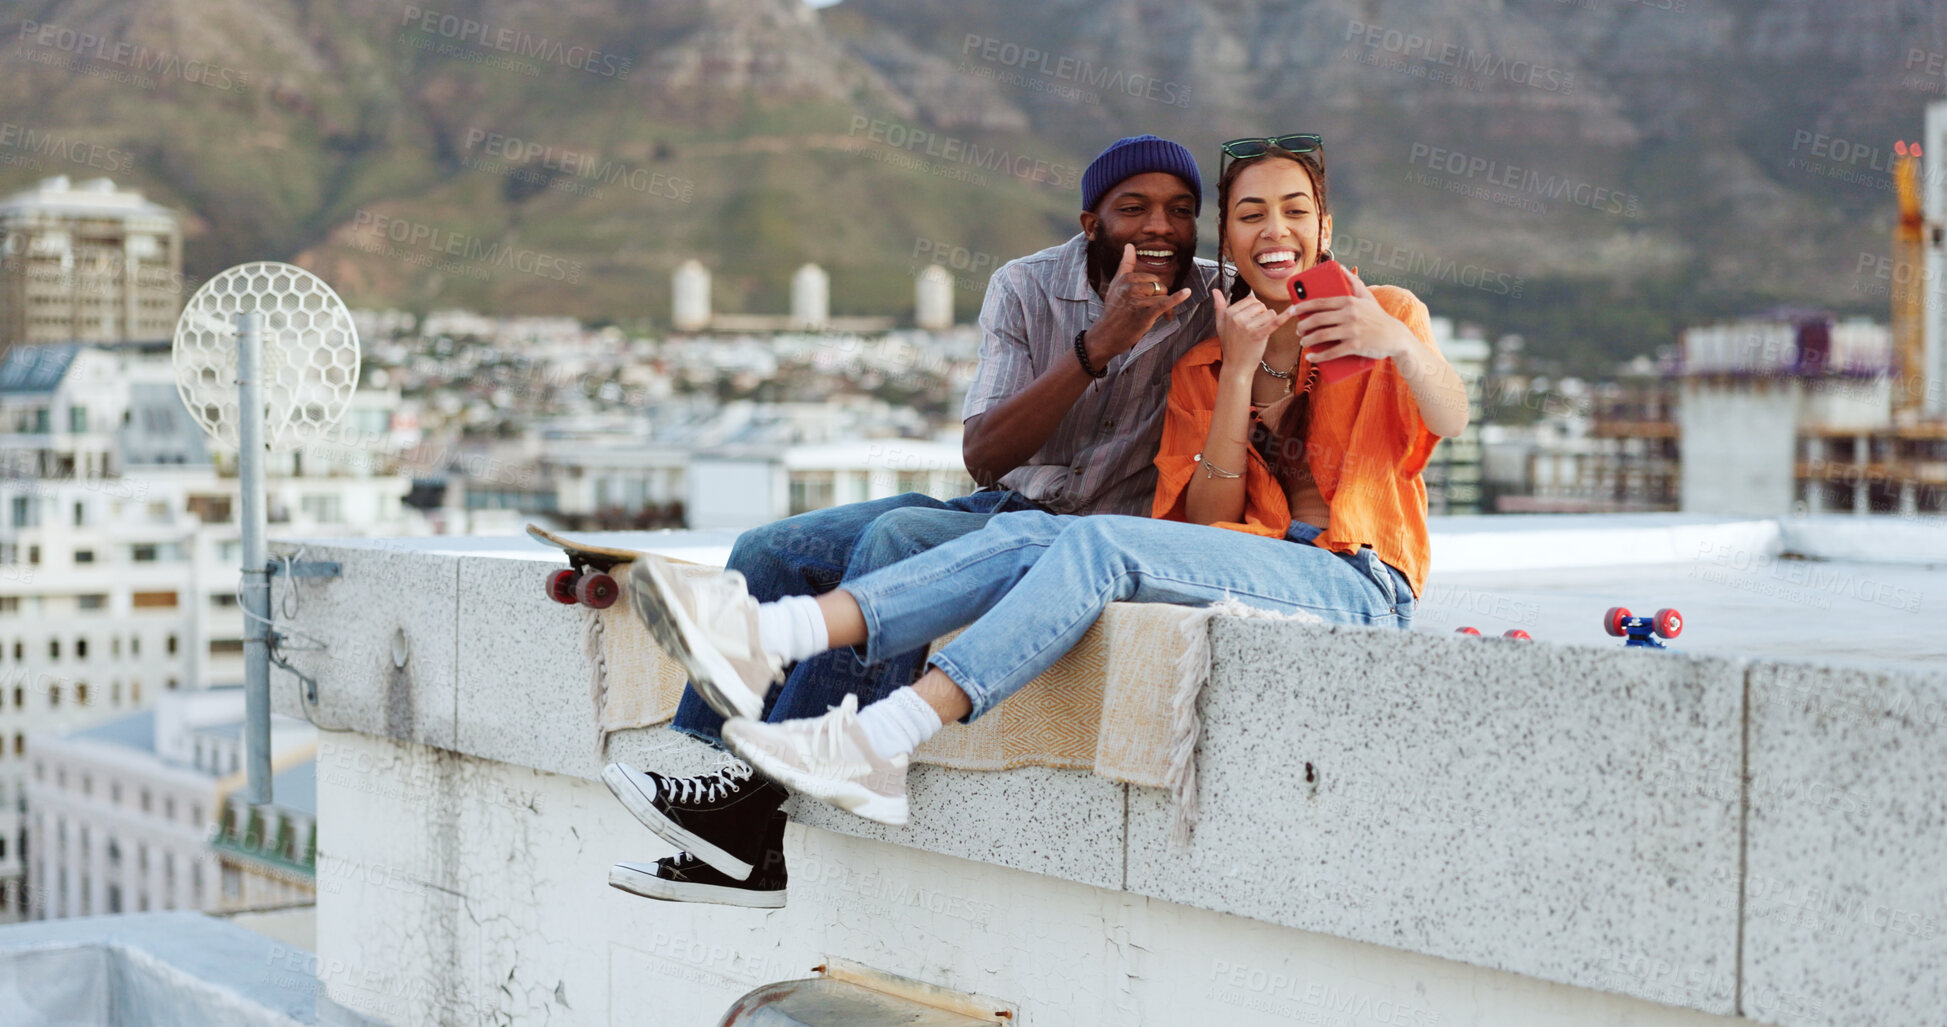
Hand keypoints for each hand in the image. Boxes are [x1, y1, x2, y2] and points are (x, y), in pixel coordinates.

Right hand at [1087, 243, 1193, 363]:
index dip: (1156, 289)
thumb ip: (1125, 265)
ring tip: (1160, 318)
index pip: (1152, 278)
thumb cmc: (1112, 311)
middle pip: (1159, 286)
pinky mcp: (1144, 314)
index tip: (1152, 300)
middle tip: (1157, 311)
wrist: (1106, 335)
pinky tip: (1187, 293)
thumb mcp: (1115, 285)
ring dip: (1166, 309)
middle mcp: (1130, 287)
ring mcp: (1137, 301)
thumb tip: (1129, 245)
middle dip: (1161, 297)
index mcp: (1125, 278)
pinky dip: (1177, 298)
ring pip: (1163, 296)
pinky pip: (1164, 303)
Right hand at [1212, 287, 1299, 371]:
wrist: (1236, 366)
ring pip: (1269, 313)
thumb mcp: (1220, 325)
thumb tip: (1215, 290)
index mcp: (1229, 313)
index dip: (1253, 310)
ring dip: (1269, 322)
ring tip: (1260, 332)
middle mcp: (1237, 318)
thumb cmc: (1230, 346)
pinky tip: (1293, 310)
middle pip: (1260, 305)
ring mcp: (1247, 326)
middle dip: (1262, 314)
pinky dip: (1285, 316)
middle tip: (1255, 328)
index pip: (1250, 300)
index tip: (1249, 321)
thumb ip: (1218, 306)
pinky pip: (1274, 322)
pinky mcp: (1259, 335)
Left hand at [1290, 270, 1416, 365]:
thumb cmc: (1377, 316)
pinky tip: (1311, 356)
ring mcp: (1352, 331)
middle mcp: (1349, 314)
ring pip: (1322, 335)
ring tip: (1303, 341)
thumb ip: (1352, 280)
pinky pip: (1332, 352)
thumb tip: (1340, 266)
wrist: (1395, 336)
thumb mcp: (1366, 296)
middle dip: (1302, 325)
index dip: (1303, 306)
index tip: (1292, 310)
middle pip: (1317, 319)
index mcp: (1349, 301)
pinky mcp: (1356, 346)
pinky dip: (1318, 355)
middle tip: (1298, 330)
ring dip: (1307, 340)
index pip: (1320, 302)